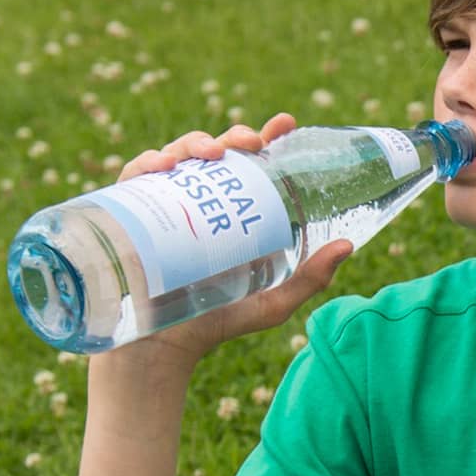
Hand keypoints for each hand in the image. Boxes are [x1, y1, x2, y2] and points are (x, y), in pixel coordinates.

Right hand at [106, 114, 354, 370]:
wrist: (160, 350)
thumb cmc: (215, 324)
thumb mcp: (271, 302)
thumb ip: (310, 278)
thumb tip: (347, 246)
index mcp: (232, 213)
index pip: (250, 165)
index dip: (266, 138)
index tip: (284, 125)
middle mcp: (197, 202)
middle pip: (215, 153)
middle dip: (233, 137)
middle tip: (249, 143)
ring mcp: (162, 205)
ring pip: (177, 156)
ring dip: (194, 142)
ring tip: (211, 153)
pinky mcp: (127, 214)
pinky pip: (133, 176)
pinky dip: (146, 162)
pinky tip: (161, 166)